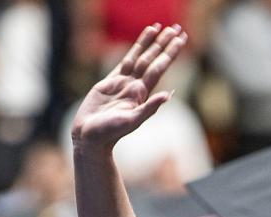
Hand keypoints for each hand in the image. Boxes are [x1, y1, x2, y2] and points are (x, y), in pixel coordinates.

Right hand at [71, 24, 187, 150]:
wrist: (89, 136)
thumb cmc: (109, 133)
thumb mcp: (131, 121)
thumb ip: (149, 107)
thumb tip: (168, 95)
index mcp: (142, 93)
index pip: (160, 67)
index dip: (170, 52)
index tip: (181, 39)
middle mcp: (136, 86)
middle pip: (153, 59)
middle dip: (165, 44)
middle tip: (177, 28)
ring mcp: (124, 82)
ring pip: (140, 57)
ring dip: (150, 43)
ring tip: (159, 27)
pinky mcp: (111, 82)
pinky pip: (126, 61)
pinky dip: (134, 49)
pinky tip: (141, 41)